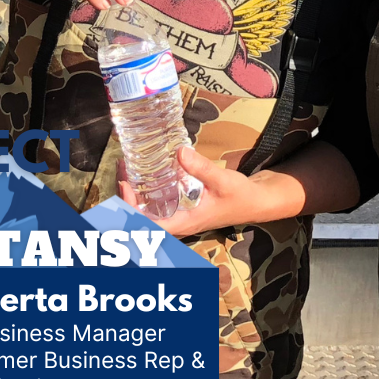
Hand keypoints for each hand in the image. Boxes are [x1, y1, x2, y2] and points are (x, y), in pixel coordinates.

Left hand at [121, 148, 294, 236]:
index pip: (148, 226)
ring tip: (127, 169)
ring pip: (148, 211)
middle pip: (142, 219)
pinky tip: (146, 174)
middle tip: (122, 169)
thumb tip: (180, 152)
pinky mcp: (184, 207)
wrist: (256, 202)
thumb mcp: (222, 181)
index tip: (126, 186)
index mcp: (184, 223)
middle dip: (127, 197)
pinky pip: (159, 204)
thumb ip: (202, 168)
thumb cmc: (241, 196)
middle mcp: (178, 222)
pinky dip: (148, 191)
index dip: (131, 210)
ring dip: (135, 194)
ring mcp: (180, 216)